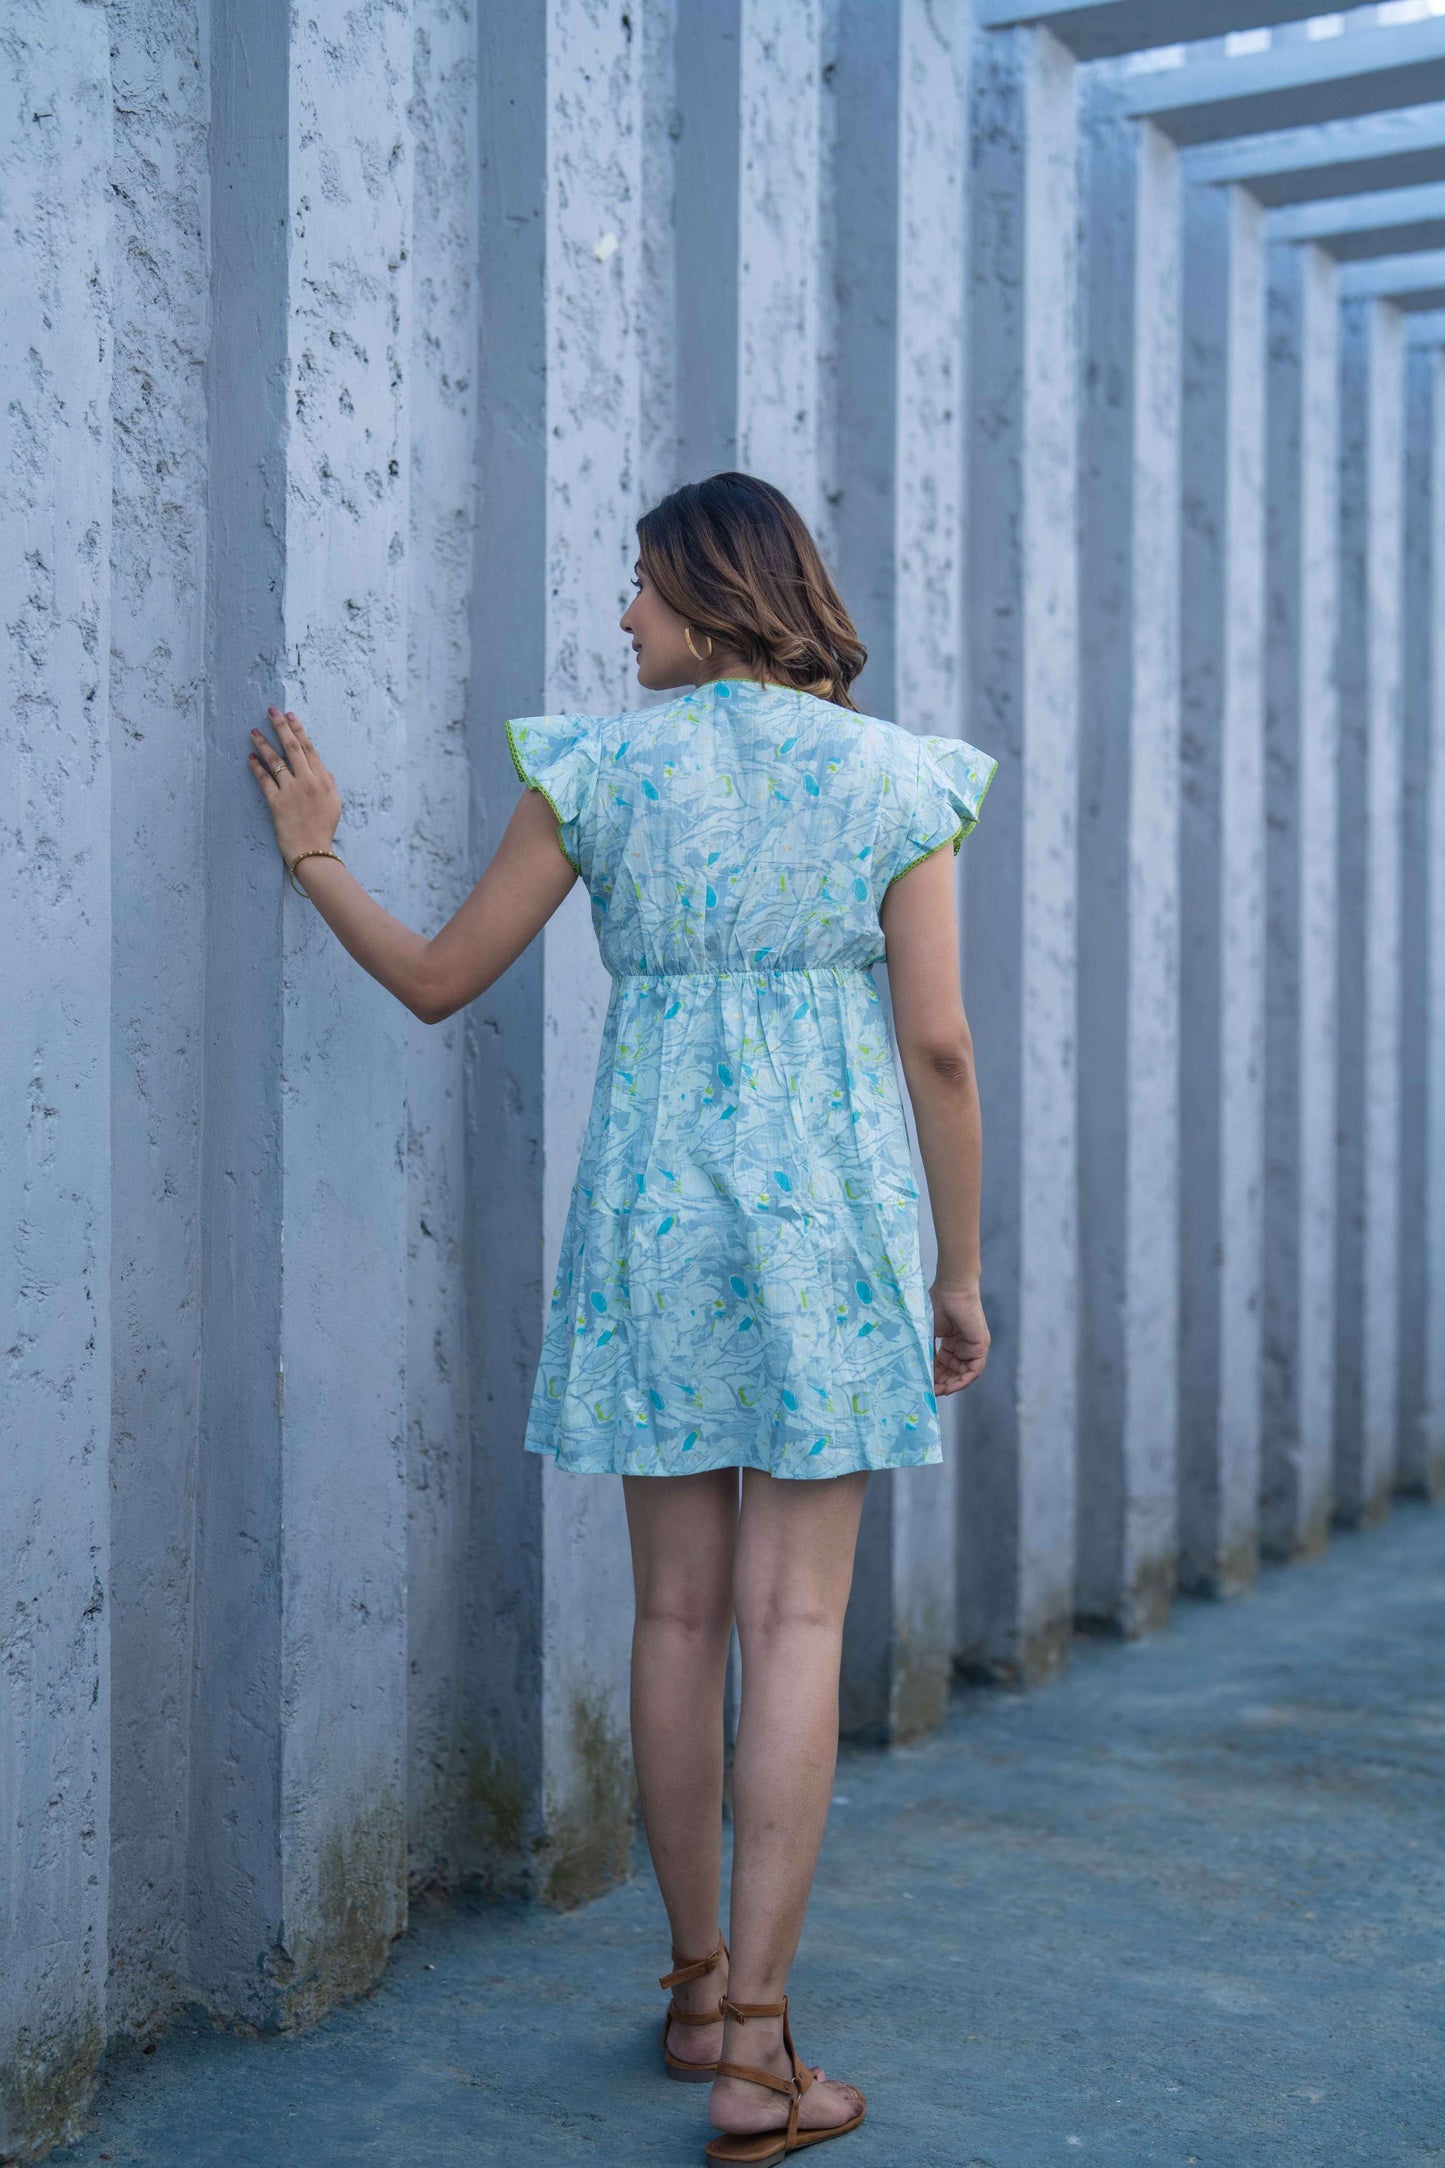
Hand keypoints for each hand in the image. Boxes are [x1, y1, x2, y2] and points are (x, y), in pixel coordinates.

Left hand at [247, 708, 342, 867]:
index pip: (309, 748)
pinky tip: (250, 758)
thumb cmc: (324, 828)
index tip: (290, 716)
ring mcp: (291, 791)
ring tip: (254, 732)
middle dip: (281, 727)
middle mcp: (307, 781)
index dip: (298, 730)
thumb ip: (329, 782)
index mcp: (323, 779)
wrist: (313, 850)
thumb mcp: (334, 802)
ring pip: (276, 761)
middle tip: (271, 712)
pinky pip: (264, 780)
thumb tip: (322, 769)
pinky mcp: (276, 802)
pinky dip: (256, 767)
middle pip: (292, 748)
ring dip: (264, 744)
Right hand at [930, 1280, 988, 1394]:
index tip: (922, 1386)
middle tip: (930, 1393)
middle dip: (942, 1384)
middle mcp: (963, 1347)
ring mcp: (973, 1347)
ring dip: (952, 1385)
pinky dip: (963, 1380)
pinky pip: (974, 1370)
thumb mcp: (927, 1333)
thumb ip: (925, 1351)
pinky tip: (951, 1386)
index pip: (943, 1367)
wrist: (951, 1288)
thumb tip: (916, 1371)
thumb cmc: (937, 1304)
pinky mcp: (981, 1346)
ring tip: (938, 1391)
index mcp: (951, 1343)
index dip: (933, 1377)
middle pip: (954, 1373)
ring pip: (964, 1374)